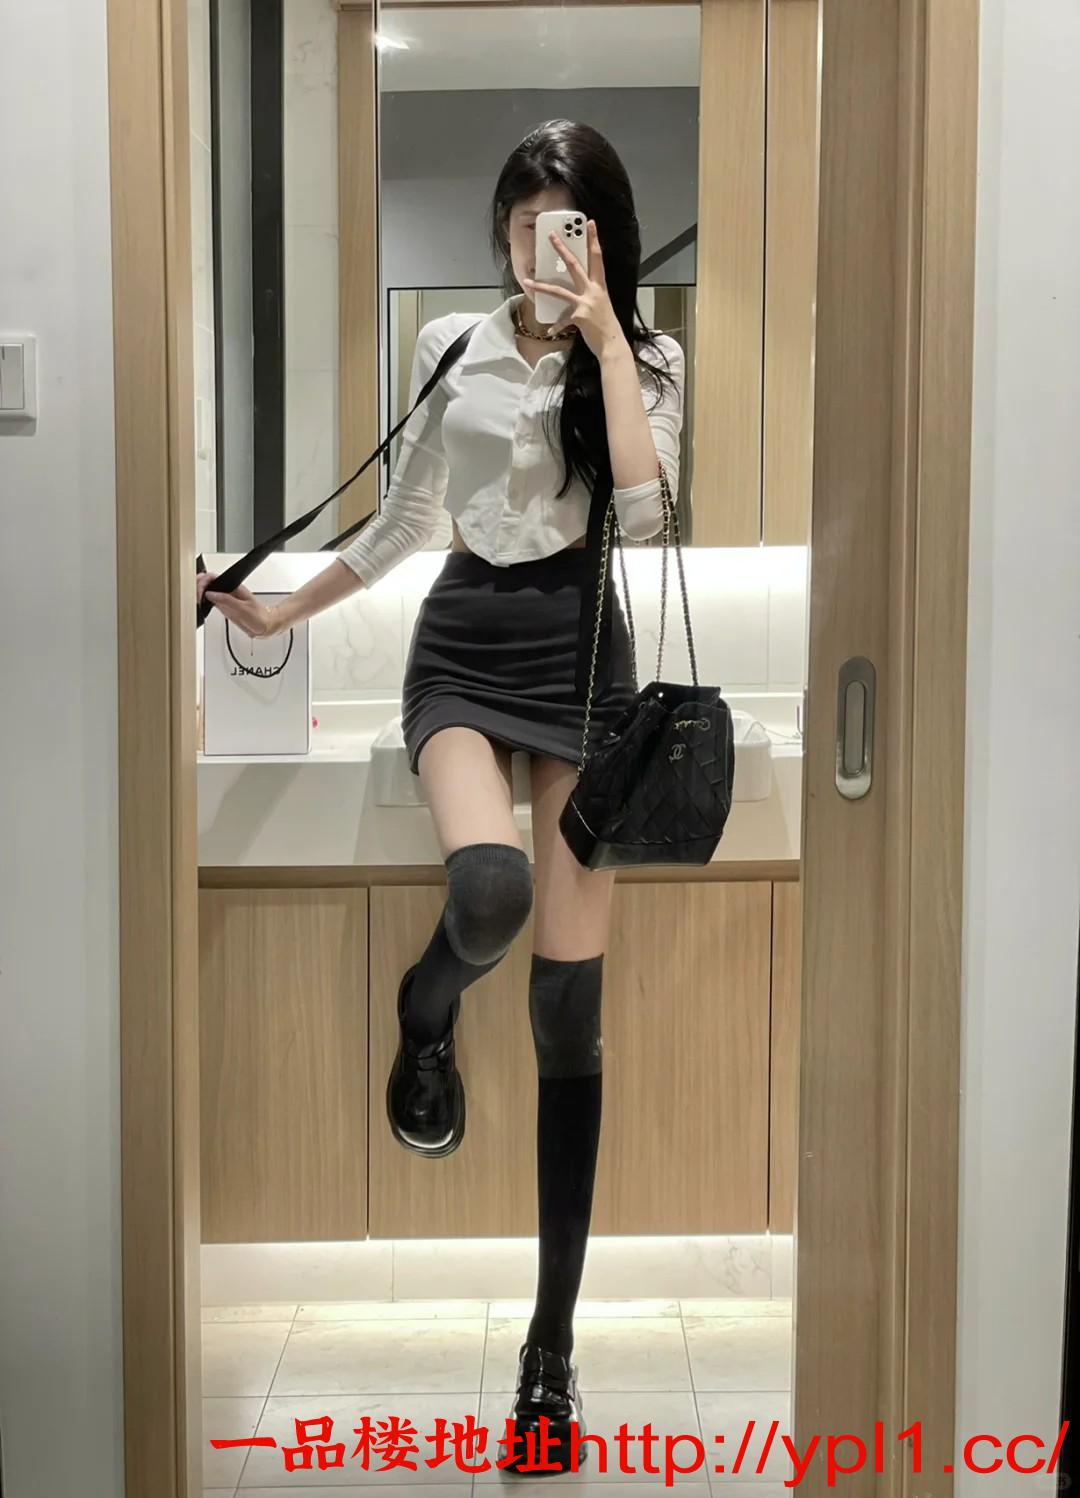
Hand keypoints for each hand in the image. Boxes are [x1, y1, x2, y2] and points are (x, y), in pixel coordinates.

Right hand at [199, 572, 281, 637]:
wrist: (266, 626)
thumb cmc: (260, 616)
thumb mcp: (243, 608)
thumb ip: (226, 601)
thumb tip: (211, 595)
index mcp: (234, 588)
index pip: (214, 578)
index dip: (203, 581)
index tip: (199, 590)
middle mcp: (228, 592)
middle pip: (208, 584)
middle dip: (198, 586)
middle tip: (193, 594)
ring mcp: (226, 600)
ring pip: (208, 592)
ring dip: (199, 593)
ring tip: (193, 599)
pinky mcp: (225, 608)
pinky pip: (211, 602)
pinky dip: (204, 602)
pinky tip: (200, 605)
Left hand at [522, 220, 627, 360]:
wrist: (612, 345)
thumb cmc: (607, 326)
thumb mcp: (602, 305)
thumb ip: (591, 295)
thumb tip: (579, 291)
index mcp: (600, 286)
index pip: (597, 257)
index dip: (593, 239)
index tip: (589, 224)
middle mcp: (593, 291)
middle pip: (574, 265)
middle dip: (562, 250)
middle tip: (551, 236)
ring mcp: (585, 303)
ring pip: (559, 291)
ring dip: (541, 286)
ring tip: (528, 281)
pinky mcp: (579, 317)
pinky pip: (562, 320)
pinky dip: (556, 327)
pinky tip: (550, 332)